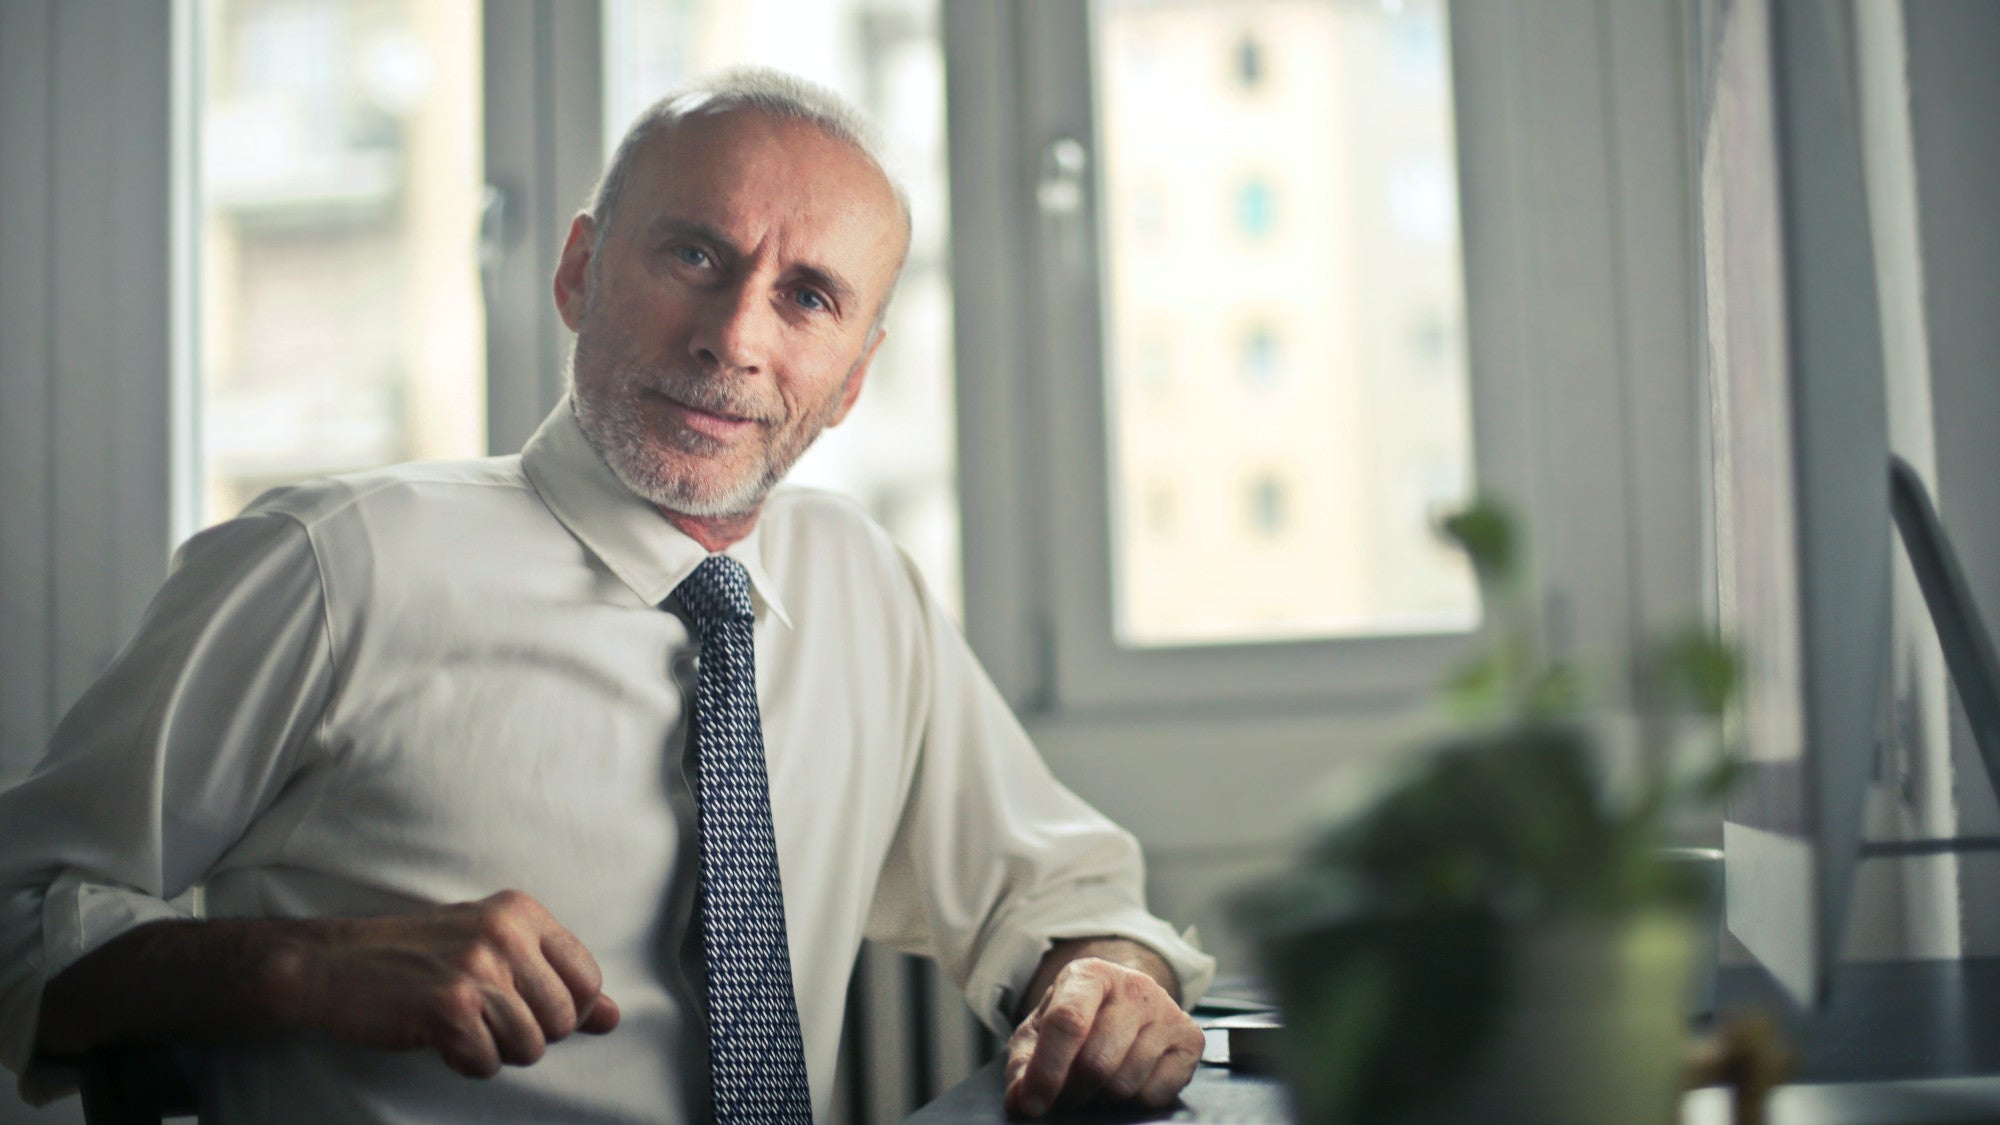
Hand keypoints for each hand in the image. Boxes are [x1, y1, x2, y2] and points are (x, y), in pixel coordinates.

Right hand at [276, 889, 619, 1077]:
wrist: (335, 964)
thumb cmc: (418, 957)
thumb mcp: (493, 950)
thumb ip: (556, 980)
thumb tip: (613, 1018)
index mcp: (522, 913)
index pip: (588, 978)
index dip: (566, 1009)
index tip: (528, 1007)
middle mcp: (506, 934)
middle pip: (563, 1019)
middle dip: (530, 1035)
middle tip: (486, 1019)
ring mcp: (478, 969)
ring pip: (531, 1046)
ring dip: (496, 1051)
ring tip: (463, 1026)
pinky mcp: (449, 1008)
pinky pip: (488, 1062)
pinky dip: (466, 1061)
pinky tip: (441, 1038)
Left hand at [1002, 956, 1203, 1116]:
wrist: (1125, 1003)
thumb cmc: (1078, 1019)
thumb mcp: (1040, 1033)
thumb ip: (1024, 1066)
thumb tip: (1020, 1101)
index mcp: (1090, 974)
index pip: (1068, 1022)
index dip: (1047, 1070)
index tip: (1032, 1104)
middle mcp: (1134, 986)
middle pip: (1096, 1063)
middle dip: (1072, 1093)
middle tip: (1063, 1098)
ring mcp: (1167, 1011)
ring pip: (1124, 1083)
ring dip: (1099, 1100)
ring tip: (1091, 1090)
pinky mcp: (1191, 1039)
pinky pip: (1155, 1094)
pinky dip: (1132, 1104)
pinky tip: (1124, 1085)